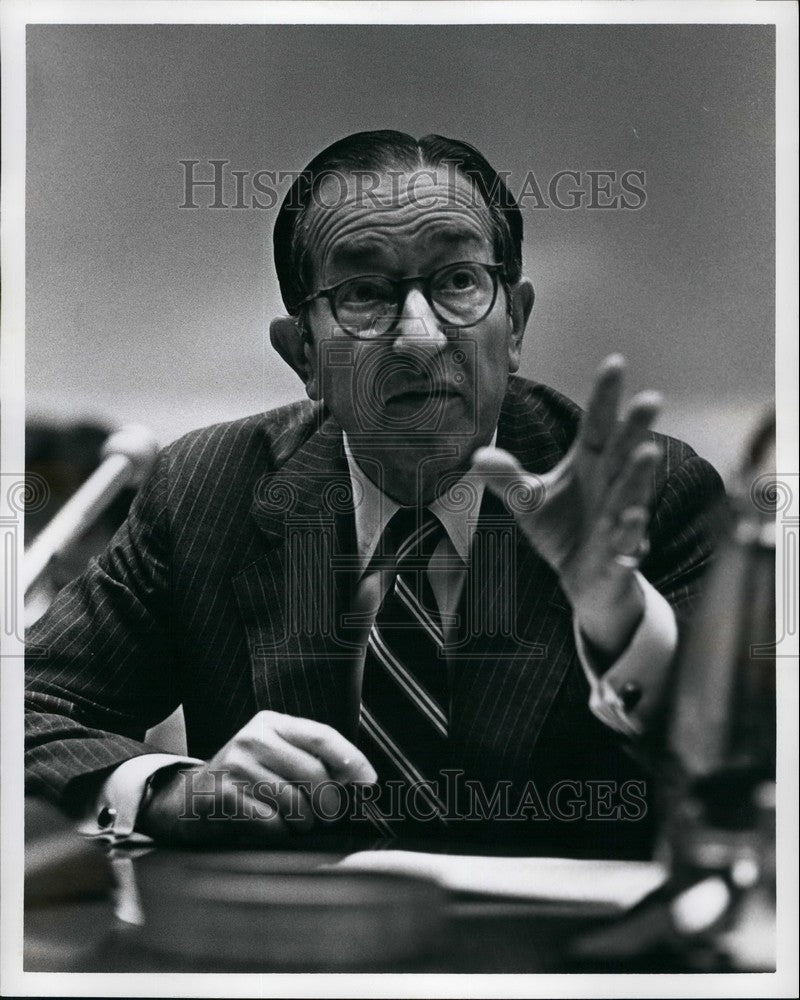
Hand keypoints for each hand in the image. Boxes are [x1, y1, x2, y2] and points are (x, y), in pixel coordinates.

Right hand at [136, 710, 376, 844]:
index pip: (322, 736)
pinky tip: (269, 826)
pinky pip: (270, 822)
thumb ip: (312, 759)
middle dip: (327, 803)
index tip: (370, 782)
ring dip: (302, 822)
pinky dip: (278, 832)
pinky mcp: (223, 794)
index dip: (351, 760)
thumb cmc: (245, 780)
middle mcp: (254, 738)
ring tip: (293, 822)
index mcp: (272, 723)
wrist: (186, 798)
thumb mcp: (276, 756)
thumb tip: (359, 778)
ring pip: (295, 801)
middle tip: (323, 815)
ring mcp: (236, 765)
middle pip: (314, 773)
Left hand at [470, 355, 661, 657]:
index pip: (597, 426)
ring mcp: (619, 520)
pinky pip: (627, 542)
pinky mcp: (620, 555)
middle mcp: (610, 486)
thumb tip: (479, 455)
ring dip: (638, 476)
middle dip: (635, 429)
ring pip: (631, 494)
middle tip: (650, 399)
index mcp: (590, 465)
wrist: (585, 580)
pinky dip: (629, 532)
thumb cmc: (564, 530)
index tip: (615, 362)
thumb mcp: (529, 502)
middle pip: (622, 453)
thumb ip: (507, 478)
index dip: (605, 397)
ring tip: (646, 452)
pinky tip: (630, 519)